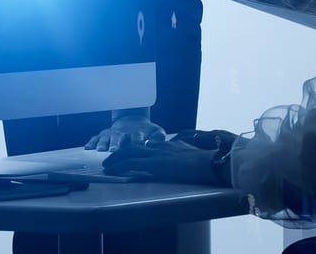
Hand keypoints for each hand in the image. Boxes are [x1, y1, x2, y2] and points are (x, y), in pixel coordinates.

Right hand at [85, 114, 166, 152]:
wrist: (132, 120)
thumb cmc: (145, 130)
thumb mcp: (155, 131)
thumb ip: (158, 136)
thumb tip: (158, 141)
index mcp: (136, 133)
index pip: (137, 136)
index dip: (137, 140)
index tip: (138, 144)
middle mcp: (122, 133)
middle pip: (119, 138)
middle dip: (116, 144)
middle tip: (114, 150)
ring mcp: (111, 134)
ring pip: (106, 138)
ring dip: (103, 144)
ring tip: (100, 150)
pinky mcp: (103, 135)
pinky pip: (95, 138)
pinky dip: (91, 142)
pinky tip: (87, 148)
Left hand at [102, 139, 217, 184]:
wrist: (209, 163)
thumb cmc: (207, 163)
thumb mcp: (195, 157)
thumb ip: (187, 157)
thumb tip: (187, 162)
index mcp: (172, 145)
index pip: (150, 145)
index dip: (138, 149)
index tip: (131, 153)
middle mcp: (162, 146)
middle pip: (136, 146)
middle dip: (122, 152)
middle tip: (112, 159)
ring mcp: (157, 154)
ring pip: (129, 152)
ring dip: (116, 158)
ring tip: (106, 165)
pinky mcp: (153, 163)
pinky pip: (130, 163)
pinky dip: (118, 166)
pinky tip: (110, 171)